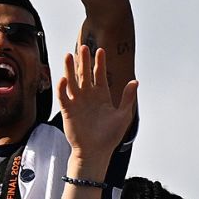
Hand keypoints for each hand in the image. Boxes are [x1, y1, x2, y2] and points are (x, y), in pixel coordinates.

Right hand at [57, 43, 136, 163]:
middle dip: (84, 60)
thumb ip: (127, 98)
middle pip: (84, 74)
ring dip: (70, 69)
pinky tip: (63, 78)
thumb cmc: (110, 136)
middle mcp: (88, 97)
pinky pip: (63, 97)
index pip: (100, 75)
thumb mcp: (123, 115)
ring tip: (69, 55)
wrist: (96, 152)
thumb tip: (135, 81)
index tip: (101, 50)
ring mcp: (77, 103)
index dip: (100, 63)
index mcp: (102, 96)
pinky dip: (62, 88)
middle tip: (83, 46)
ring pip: (72, 82)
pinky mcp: (68, 111)